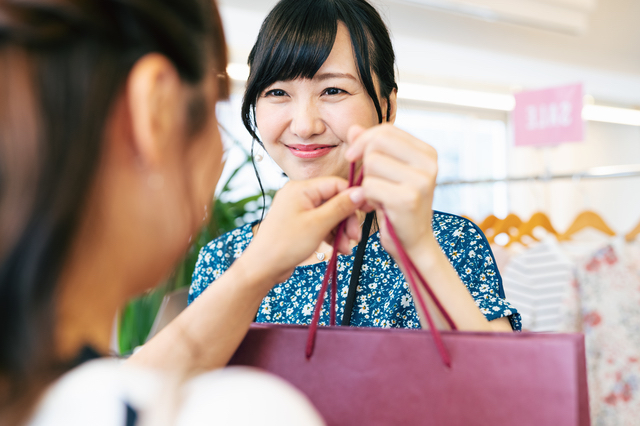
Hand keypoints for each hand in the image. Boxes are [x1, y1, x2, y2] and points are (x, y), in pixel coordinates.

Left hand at [243, 177, 364, 283]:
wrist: (263, 268)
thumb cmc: (285, 244)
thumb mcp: (318, 224)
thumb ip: (341, 206)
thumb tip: (361, 192)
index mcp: (301, 188)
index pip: (336, 184)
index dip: (353, 197)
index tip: (367, 210)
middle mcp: (300, 195)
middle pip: (335, 200)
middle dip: (347, 219)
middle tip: (355, 237)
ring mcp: (300, 210)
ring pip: (331, 214)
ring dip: (342, 231)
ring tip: (346, 248)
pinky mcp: (300, 224)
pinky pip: (323, 224)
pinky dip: (332, 235)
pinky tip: (339, 249)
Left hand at [345, 124, 438, 258]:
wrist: (412, 243)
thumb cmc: (398, 206)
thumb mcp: (387, 173)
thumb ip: (371, 148)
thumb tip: (353, 128)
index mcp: (427, 153)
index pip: (387, 130)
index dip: (364, 140)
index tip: (353, 156)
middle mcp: (428, 163)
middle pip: (377, 143)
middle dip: (364, 162)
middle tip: (370, 182)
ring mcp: (421, 180)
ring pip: (371, 164)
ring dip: (366, 183)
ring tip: (379, 197)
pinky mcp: (408, 198)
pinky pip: (369, 186)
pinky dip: (367, 198)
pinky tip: (379, 207)